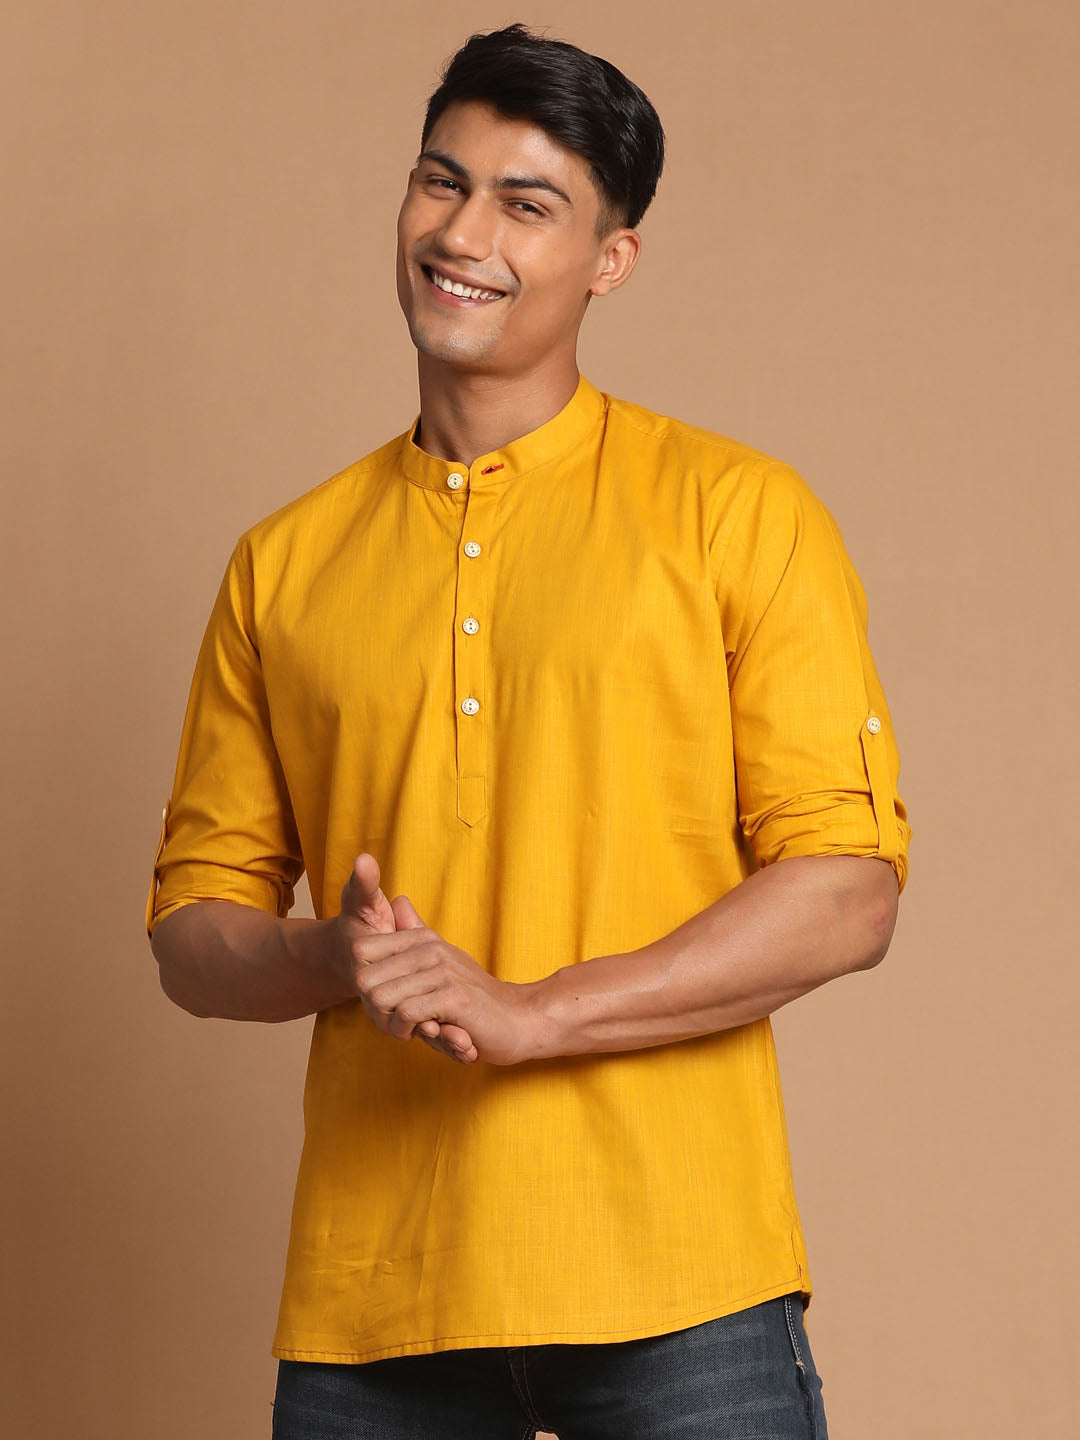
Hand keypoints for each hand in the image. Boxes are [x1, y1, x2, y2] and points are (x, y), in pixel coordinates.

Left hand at [333, 853, 545, 1065]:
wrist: (517, 1020)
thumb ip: (416, 932)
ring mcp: (444, 971)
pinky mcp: (455, 997)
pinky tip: (422, 1034)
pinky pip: (406, 1013)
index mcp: (423, 939)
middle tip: (392, 1022)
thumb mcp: (441, 961)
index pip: (361, 950)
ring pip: (381, 997)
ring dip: (387, 1023)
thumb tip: (399, 899)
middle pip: (364, 977)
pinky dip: (405, 1030)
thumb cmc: (471, 998)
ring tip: (407, 1031)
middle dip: (371, 1008)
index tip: (382, 1001)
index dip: (363, 982)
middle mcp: (431, 949)